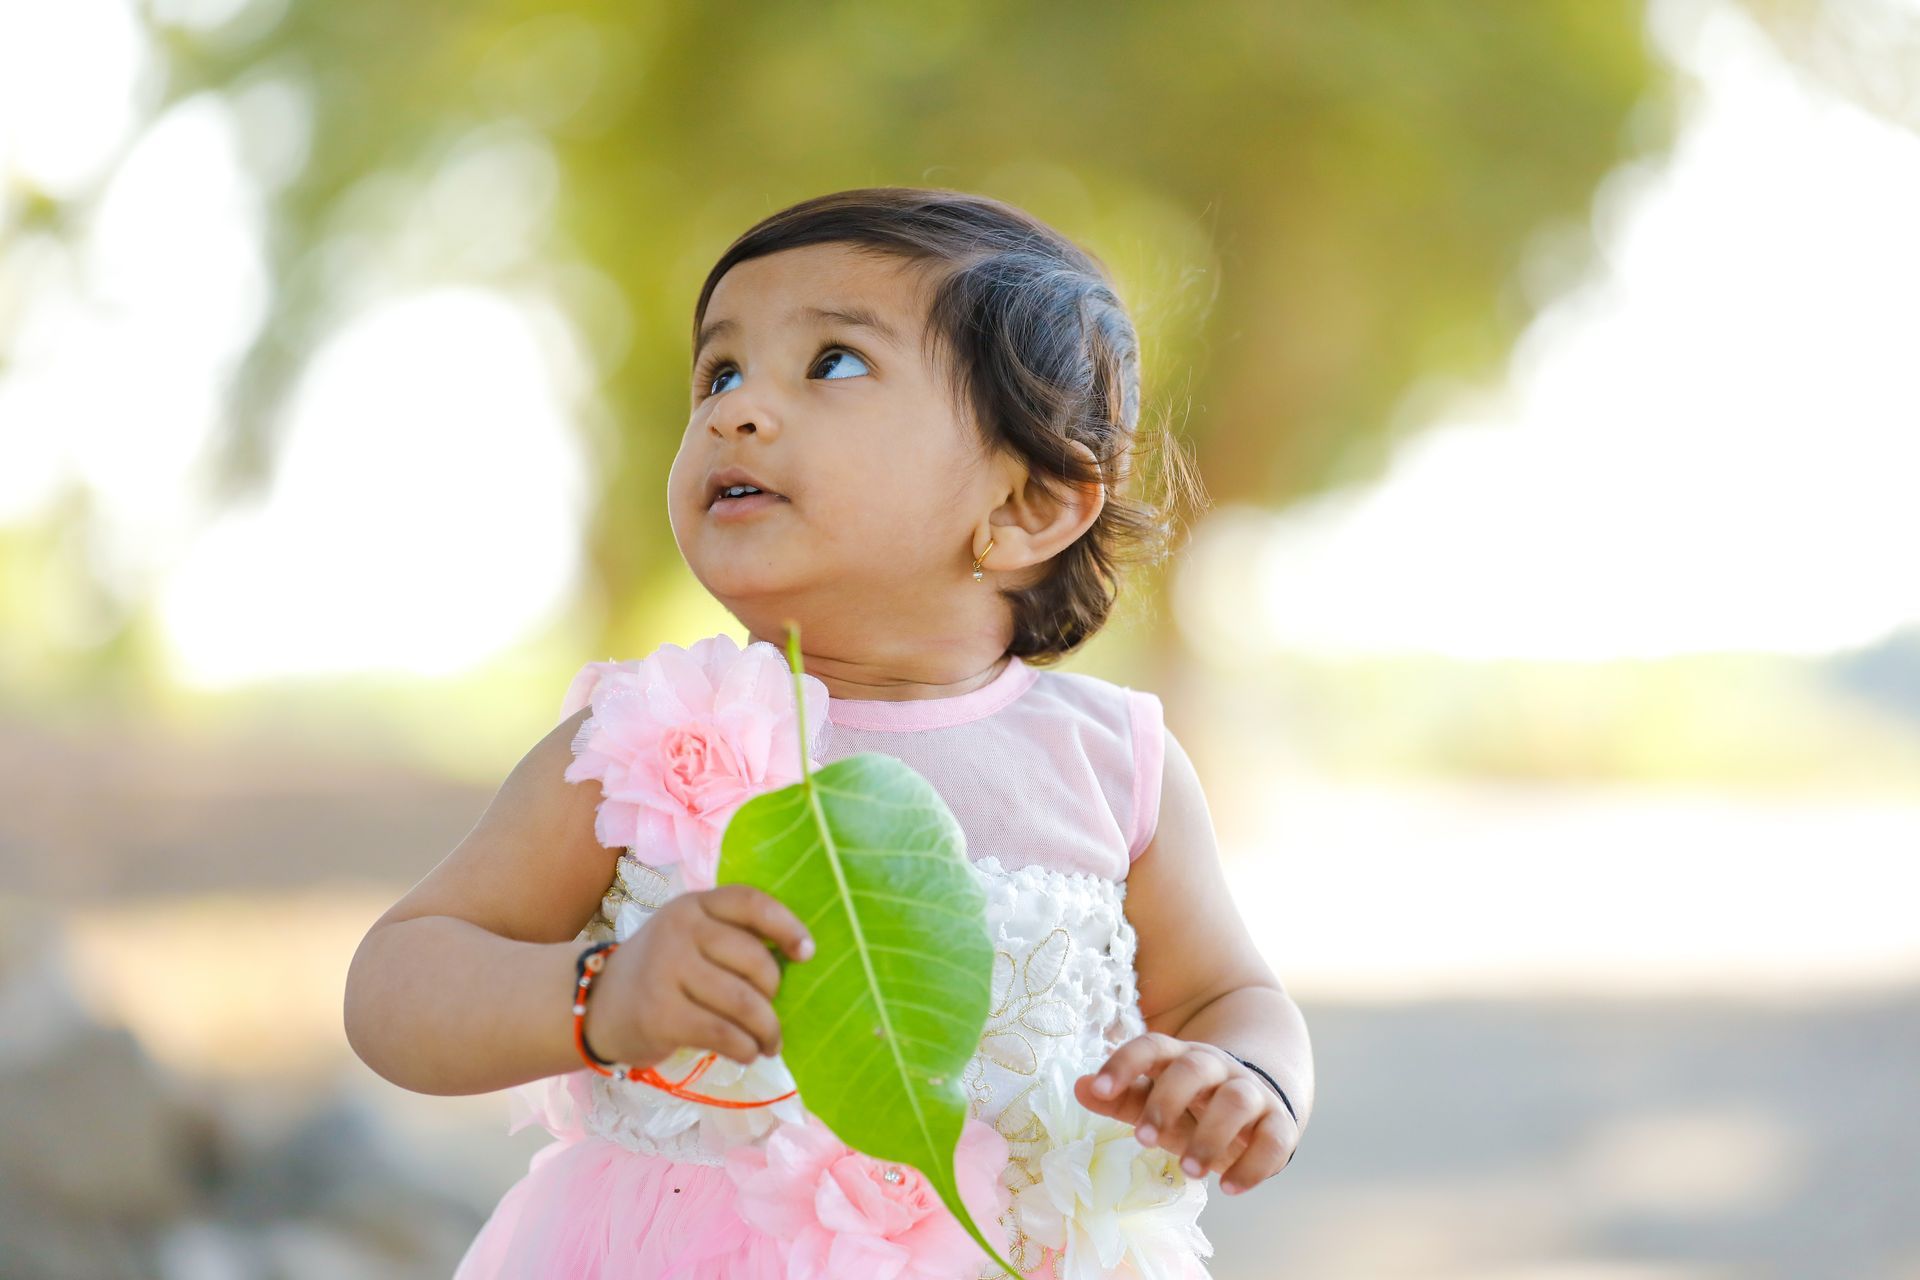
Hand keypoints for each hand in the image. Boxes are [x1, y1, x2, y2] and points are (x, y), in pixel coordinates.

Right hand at [585, 884, 813, 1068]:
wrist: (597, 1005)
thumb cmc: (661, 972)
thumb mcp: (689, 938)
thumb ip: (731, 938)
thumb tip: (795, 962)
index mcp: (693, 906)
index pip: (750, 902)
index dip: (786, 926)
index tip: (806, 953)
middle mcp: (679, 930)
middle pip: (755, 958)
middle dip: (774, 993)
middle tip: (772, 1015)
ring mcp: (666, 970)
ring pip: (743, 1001)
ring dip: (766, 1029)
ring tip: (768, 1043)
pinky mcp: (661, 1014)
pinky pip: (723, 1033)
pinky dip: (744, 1047)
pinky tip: (746, 1053)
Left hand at [1074, 1032, 1296, 1195]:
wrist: (1260, 1101)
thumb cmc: (1193, 1107)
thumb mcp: (1156, 1101)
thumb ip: (1121, 1097)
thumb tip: (1079, 1087)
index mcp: (1179, 1057)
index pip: (1150, 1047)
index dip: (1123, 1064)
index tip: (1098, 1089)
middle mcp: (1216, 1067)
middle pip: (1194, 1069)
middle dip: (1167, 1101)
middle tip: (1143, 1140)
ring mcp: (1251, 1092)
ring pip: (1237, 1100)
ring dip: (1211, 1135)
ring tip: (1187, 1171)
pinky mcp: (1279, 1124)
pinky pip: (1274, 1139)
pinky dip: (1254, 1165)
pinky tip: (1229, 1188)